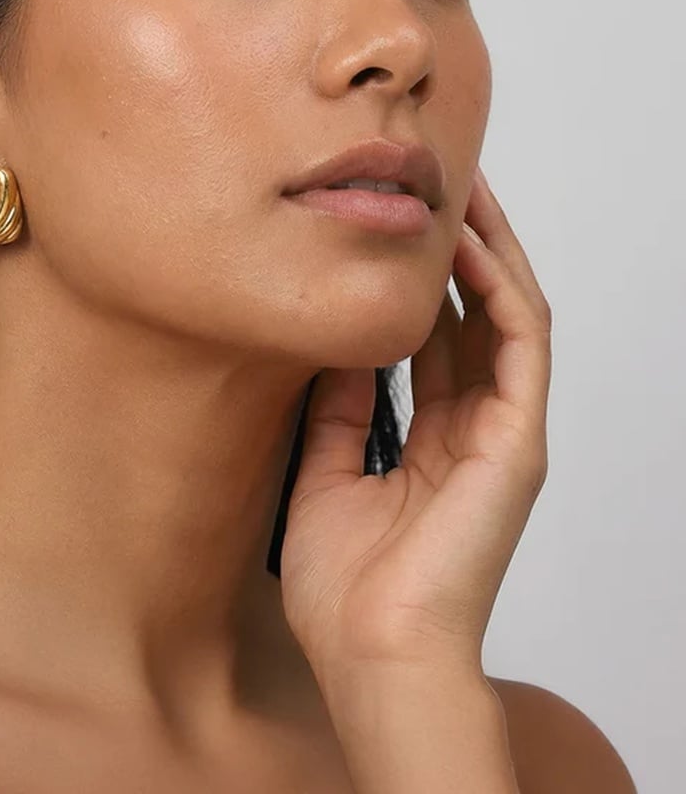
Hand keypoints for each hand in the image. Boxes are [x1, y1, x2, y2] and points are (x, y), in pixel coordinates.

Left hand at [279, 166, 551, 675]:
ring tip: (460, 189)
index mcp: (434, 441)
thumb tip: (331, 354)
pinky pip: (518, 345)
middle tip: (434, 185)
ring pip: (507, 315)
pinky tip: (467, 244)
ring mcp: (502, 434)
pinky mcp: (517, 442)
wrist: (370, 657)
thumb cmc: (347, 589)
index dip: (419, 284)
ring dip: (487, 249)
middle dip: (457, 249)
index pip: (436, 341)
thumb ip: (334, 413)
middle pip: (474, 317)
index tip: (392, 231)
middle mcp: (475, 429)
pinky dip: (496, 289)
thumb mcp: (324, 476)